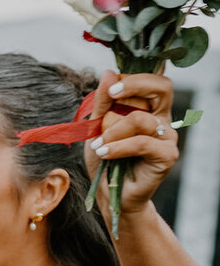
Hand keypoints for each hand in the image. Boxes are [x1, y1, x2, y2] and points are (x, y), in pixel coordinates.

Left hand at [87, 70, 178, 213]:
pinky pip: (142, 143)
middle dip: (135, 85)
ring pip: (141, 120)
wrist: (109, 193)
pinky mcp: (167, 156)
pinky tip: (104, 153)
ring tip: (98, 145)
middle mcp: (163, 120)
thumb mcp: (97, 127)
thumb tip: (108, 72)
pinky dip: (118, 147)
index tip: (110, 87)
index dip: (136, 77)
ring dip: (112, 131)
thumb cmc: (106, 158)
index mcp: (150, 109)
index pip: (154, 81)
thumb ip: (103, 102)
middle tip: (110, 96)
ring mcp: (168, 138)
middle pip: (163, 87)